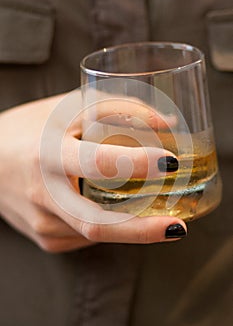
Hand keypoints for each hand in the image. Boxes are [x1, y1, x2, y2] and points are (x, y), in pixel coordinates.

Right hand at [0, 91, 186, 252]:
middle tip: (178, 226)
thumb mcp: (70, 108)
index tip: (171, 162)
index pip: (97, 163)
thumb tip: (168, 124)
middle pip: (98, 225)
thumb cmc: (33, 128)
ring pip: (98, 233)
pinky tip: (107, 206)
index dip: (138, 164)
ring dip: (130, 224)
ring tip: (147, 207)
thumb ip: (119, 108)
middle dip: (143, 231)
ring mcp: (43, 224)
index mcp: (47, 156)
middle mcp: (42, 196)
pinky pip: (87, 236)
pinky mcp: (47, 239)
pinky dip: (108, 223)